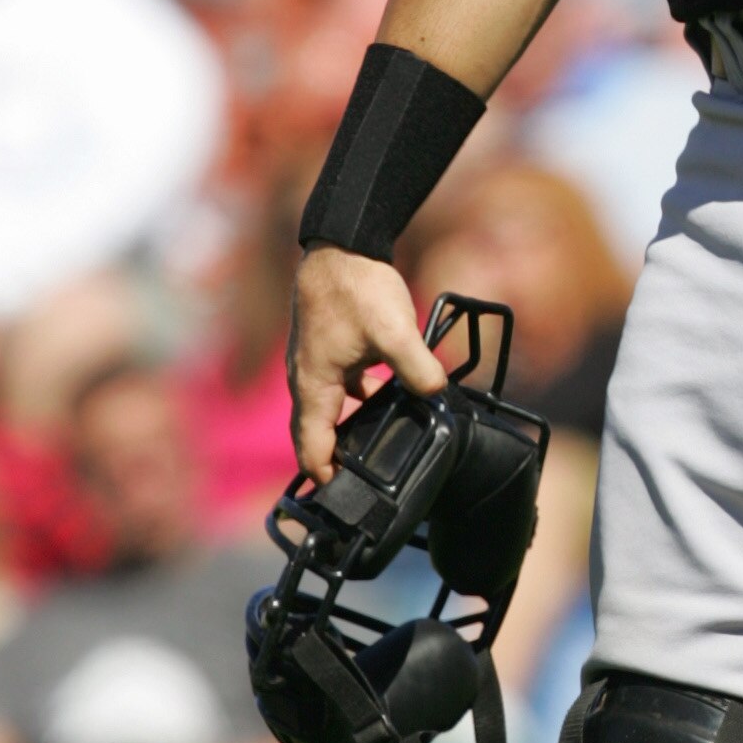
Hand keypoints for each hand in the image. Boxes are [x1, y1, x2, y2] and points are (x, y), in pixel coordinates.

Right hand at [288, 247, 445, 481]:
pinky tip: (389, 398)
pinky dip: (358, 401)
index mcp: (313, 383)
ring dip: (348, 430)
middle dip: (333, 460)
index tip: (343, 498)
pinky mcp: (328, 348)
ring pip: (329, 409)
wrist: (341, 244)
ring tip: (377, 446)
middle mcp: (306, 377)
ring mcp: (315, 362)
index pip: (310, 446)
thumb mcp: (394, 331)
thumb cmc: (357, 286)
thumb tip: (436, 394)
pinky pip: (340, 388)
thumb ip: (417, 368)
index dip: (324, 477)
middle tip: (360, 484)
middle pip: (314, 433)